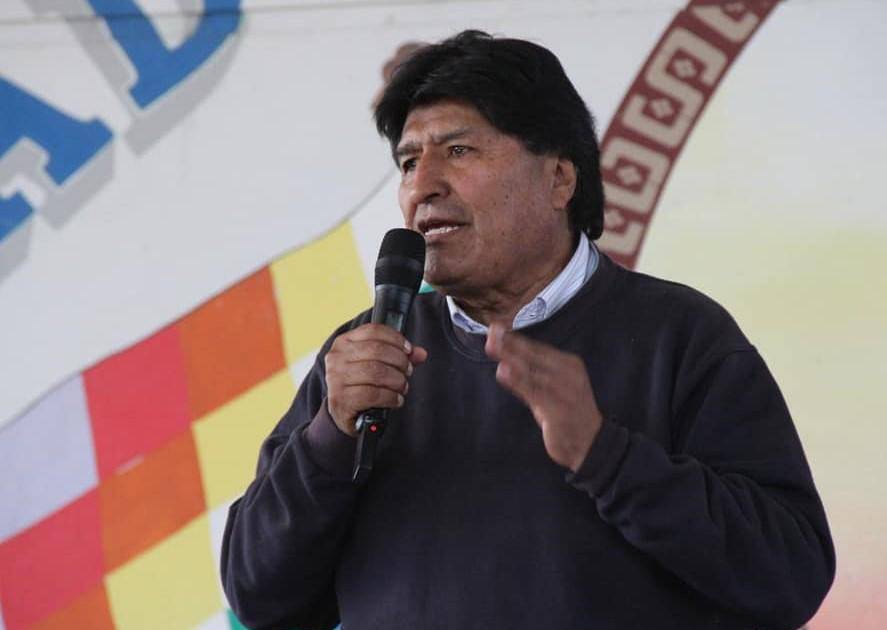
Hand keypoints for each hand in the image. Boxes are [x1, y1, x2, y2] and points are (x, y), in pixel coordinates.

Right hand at [324, 323, 427, 435]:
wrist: (340, 414)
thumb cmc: (359, 385)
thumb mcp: (375, 365)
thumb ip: (397, 356)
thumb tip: (420, 353)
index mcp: (343, 343)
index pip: (373, 330)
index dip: (396, 339)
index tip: (408, 350)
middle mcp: (336, 358)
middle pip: (377, 350)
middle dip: (399, 360)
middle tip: (408, 371)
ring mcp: (336, 379)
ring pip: (376, 372)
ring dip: (397, 380)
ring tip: (402, 387)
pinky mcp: (341, 399)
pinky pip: (373, 394)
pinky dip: (390, 397)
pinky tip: (396, 400)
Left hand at [485, 322, 601, 471]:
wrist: (590, 443)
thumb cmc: (566, 413)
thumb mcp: (550, 390)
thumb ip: (529, 377)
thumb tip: (504, 362)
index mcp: (569, 364)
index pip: (538, 347)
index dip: (516, 337)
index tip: (496, 327)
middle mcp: (568, 373)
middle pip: (534, 355)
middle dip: (511, 343)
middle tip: (491, 331)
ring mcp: (564, 390)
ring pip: (532, 371)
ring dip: (511, 357)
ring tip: (492, 346)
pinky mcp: (558, 409)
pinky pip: (534, 392)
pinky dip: (517, 381)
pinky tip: (503, 372)